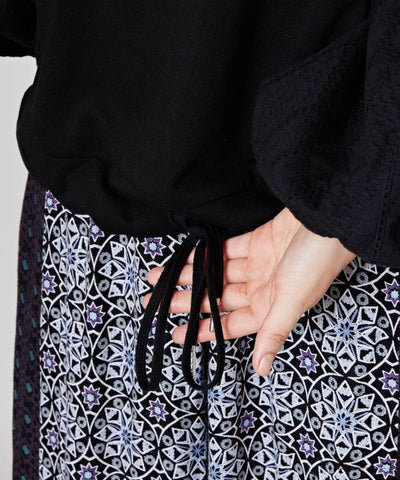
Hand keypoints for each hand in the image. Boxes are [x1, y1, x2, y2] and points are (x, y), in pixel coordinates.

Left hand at [142, 207, 356, 376]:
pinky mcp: (254, 242)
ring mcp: (256, 265)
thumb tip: (262, 369)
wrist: (326, 219)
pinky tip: (186, 257)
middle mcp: (260, 289)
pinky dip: (205, 254)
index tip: (175, 335)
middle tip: (153, 301)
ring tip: (159, 277)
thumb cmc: (315, 262)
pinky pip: (223, 250)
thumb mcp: (292, 301)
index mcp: (269, 308)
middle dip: (185, 301)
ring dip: (189, 275)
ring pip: (215, 274)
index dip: (202, 331)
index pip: (228, 326)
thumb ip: (273, 333)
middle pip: (215, 299)